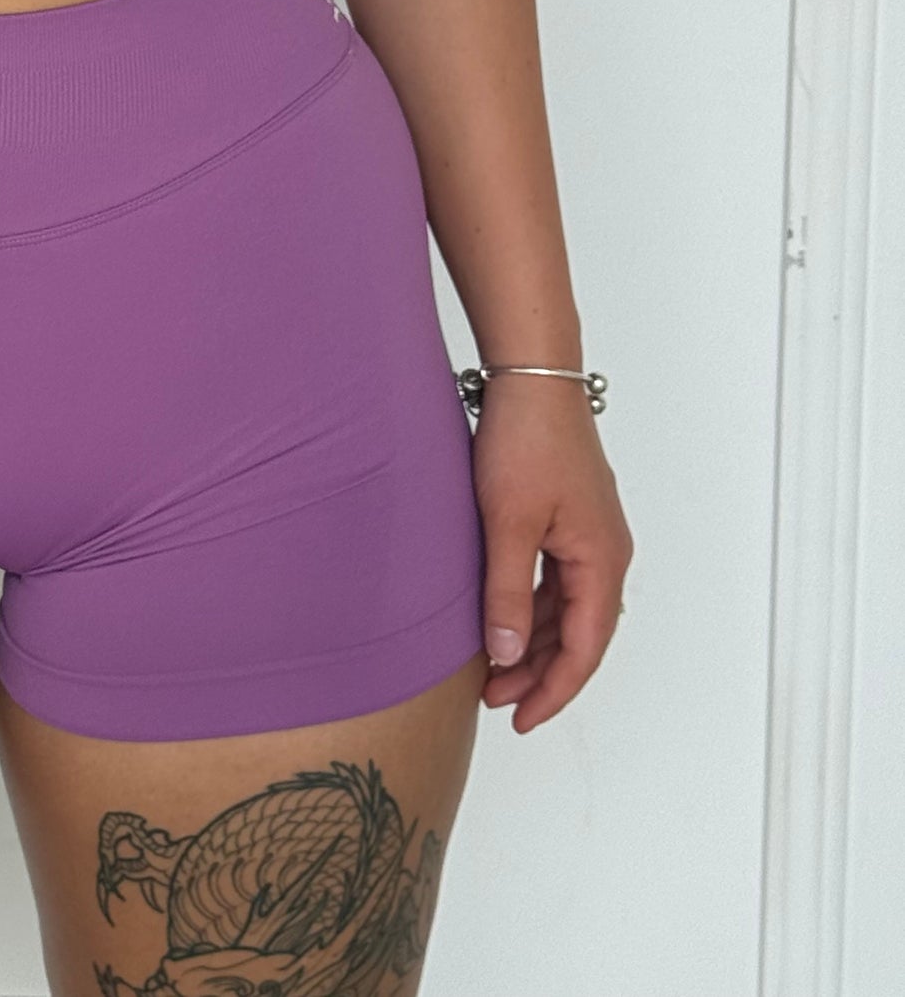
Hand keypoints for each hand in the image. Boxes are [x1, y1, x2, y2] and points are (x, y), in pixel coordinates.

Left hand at [470, 372, 632, 732]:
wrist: (532, 376)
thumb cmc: (525, 442)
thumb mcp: (508, 524)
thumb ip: (506, 592)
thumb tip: (505, 656)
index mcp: (602, 560)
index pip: (584, 648)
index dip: (553, 691)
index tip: (519, 720)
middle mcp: (605, 553)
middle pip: (578, 633)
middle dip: (538, 673)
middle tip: (494, 701)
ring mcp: (588, 534)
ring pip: (564, 608)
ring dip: (531, 641)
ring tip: (490, 669)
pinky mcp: (568, 516)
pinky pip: (554, 580)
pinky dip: (529, 606)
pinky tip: (499, 616)